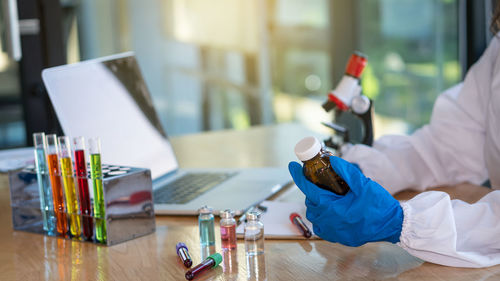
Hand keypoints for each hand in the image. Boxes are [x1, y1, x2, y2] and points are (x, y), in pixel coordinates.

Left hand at [288, 156, 402, 246]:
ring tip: (327, 195)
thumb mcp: (363, 184)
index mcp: (334, 208)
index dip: (298, 176)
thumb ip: (346, 172)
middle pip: (310, 202)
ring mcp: (334, 232)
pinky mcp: (340, 238)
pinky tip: (331, 211)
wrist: (393, 225)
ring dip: (316, 204)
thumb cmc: (379, 205)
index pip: (309, 189)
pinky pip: (322, 228)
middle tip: (320, 182)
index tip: (292, 166)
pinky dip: (322, 218)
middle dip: (312, 191)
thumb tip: (332, 160)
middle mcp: (330, 221)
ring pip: (314, 216)